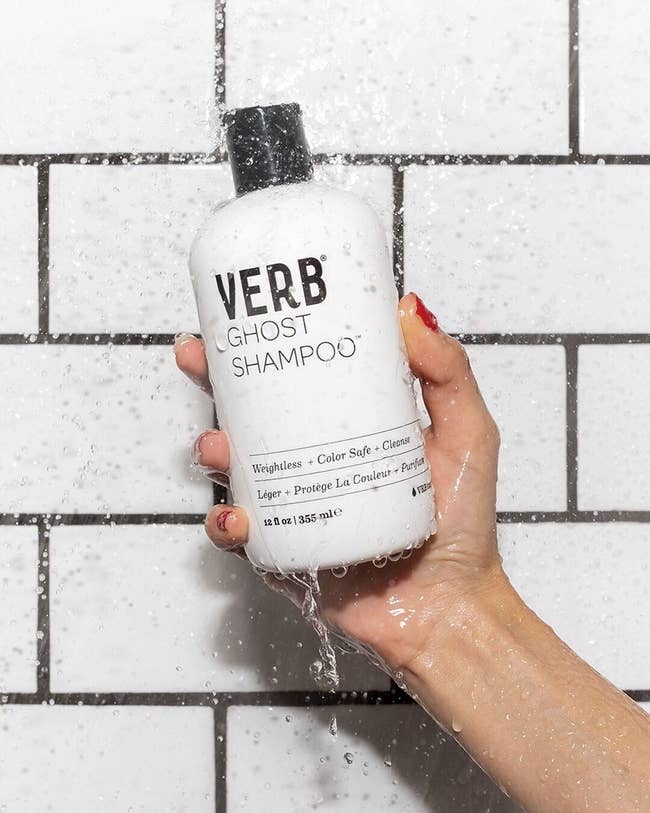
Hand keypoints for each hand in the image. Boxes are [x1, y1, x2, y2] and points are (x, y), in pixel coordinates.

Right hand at [175, 292, 503, 674]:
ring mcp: (294, 507)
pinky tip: (238, 515)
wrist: (451, 609)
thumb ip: (448, 372)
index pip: (300, 377)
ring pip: (233, 469)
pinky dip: (227, 523)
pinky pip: (240, 535)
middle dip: (214, 383)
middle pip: (251, 414)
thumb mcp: (467, 433)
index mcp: (349, 428)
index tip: (244, 316)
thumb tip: (408, 310)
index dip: (267, 345)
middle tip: (199, 359)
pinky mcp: (283, 551)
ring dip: (211, 449)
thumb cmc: (462, 525)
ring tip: (217, 444)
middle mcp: (313, 462)